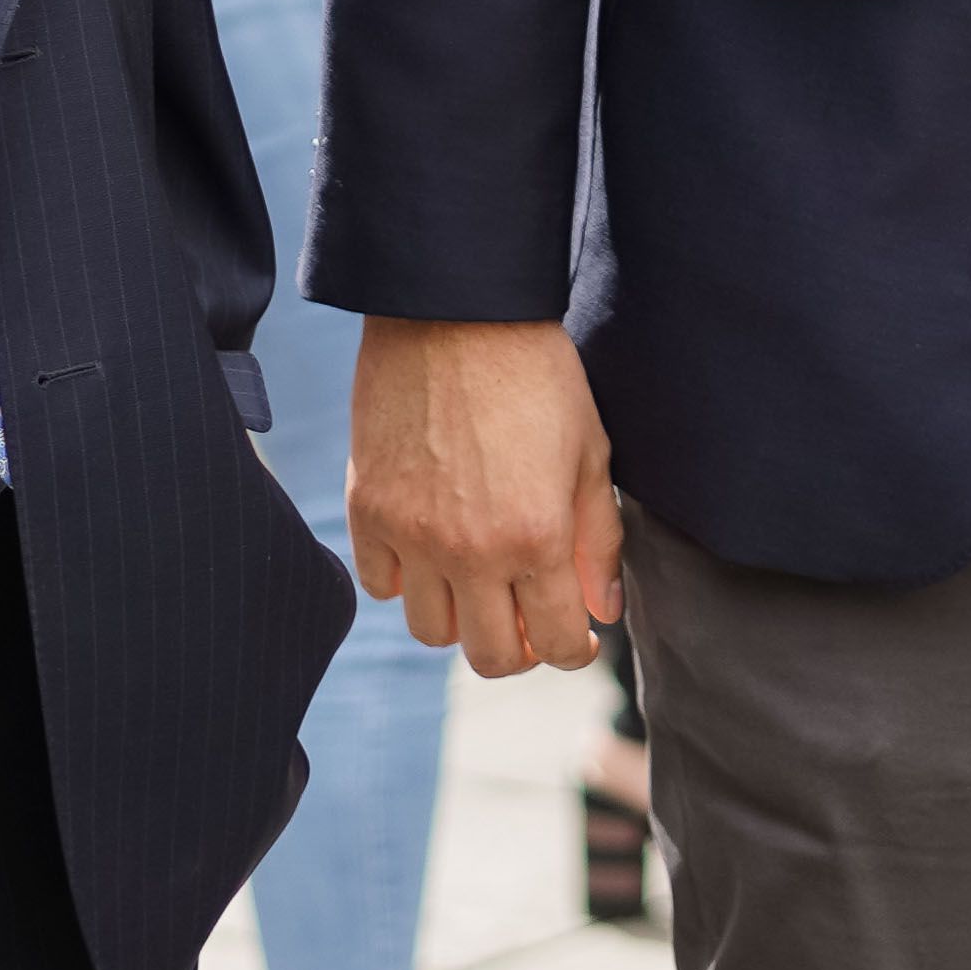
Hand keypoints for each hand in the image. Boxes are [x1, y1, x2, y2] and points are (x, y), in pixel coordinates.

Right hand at [347, 316, 622, 677]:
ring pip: (432, 632)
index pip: (559, 645)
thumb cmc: (536, 375)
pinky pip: (380, 584)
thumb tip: (603, 611)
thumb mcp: (589, 453)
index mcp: (536, 538)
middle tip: (528, 616)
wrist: (455, 311)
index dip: (574, 649)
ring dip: (461, 618)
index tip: (574, 635)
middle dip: (521, 649)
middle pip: (492, 658)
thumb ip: (599, 542)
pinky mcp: (367, 509)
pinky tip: (429, 548)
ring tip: (478, 580)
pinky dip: (404, 580)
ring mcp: (412, 534)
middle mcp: (471, 551)